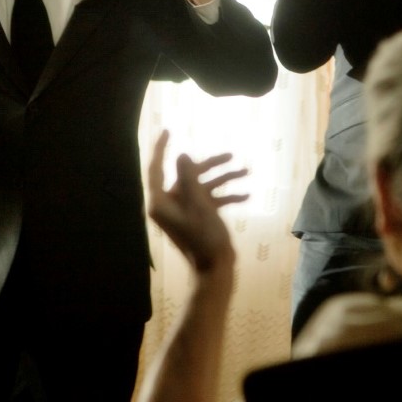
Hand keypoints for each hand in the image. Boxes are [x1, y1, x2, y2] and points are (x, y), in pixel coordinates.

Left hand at [146, 130, 246, 272]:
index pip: (156, 168)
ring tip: (245, 171)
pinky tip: (245, 194)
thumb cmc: (204, 239)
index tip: (168, 131)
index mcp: (160, 202)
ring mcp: (183, 211)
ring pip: (201, 186)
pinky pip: (209, 199)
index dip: (160, 148)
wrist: (216, 270)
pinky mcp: (196, 217)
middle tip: (230, 155)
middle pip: (187, 175)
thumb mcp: (199, 205)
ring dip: (223, 179)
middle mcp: (169, 204)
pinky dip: (224, 195)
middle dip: (211, 165)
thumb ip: (189, 178)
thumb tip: (180, 155)